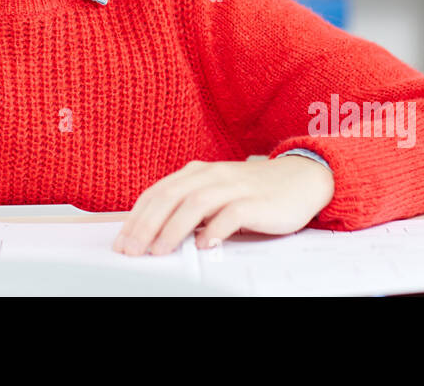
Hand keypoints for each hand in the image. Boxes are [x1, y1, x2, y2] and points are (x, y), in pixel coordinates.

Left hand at [112, 156, 334, 255]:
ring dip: (173, 229)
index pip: (157, 193)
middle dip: (146, 225)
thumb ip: (188, 207)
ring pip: (194, 204)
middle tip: (133, 250)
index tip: (123, 241)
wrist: (300, 179)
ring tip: (160, 251)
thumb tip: (154, 232)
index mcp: (196, 172)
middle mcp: (211, 175)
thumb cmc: (253, 191)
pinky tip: (204, 245)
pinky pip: (231, 214)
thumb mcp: (215, 193)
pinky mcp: (255, 201)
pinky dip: (214, 229)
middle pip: (170, 197)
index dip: (137, 217)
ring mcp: (233, 186)